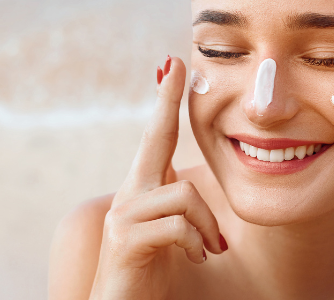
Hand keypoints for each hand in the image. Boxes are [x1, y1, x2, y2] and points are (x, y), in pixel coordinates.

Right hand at [90, 56, 226, 299]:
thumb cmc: (151, 269)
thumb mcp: (168, 229)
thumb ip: (173, 202)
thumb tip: (178, 177)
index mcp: (144, 189)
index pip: (158, 136)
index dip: (165, 101)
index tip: (171, 65)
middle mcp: (130, 193)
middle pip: (156, 138)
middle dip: (167, 100)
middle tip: (176, 64)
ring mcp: (124, 215)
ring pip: (185, 196)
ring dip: (207, 227)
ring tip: (209, 248)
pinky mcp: (126, 239)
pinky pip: (179, 226)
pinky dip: (197, 243)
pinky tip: (195, 257)